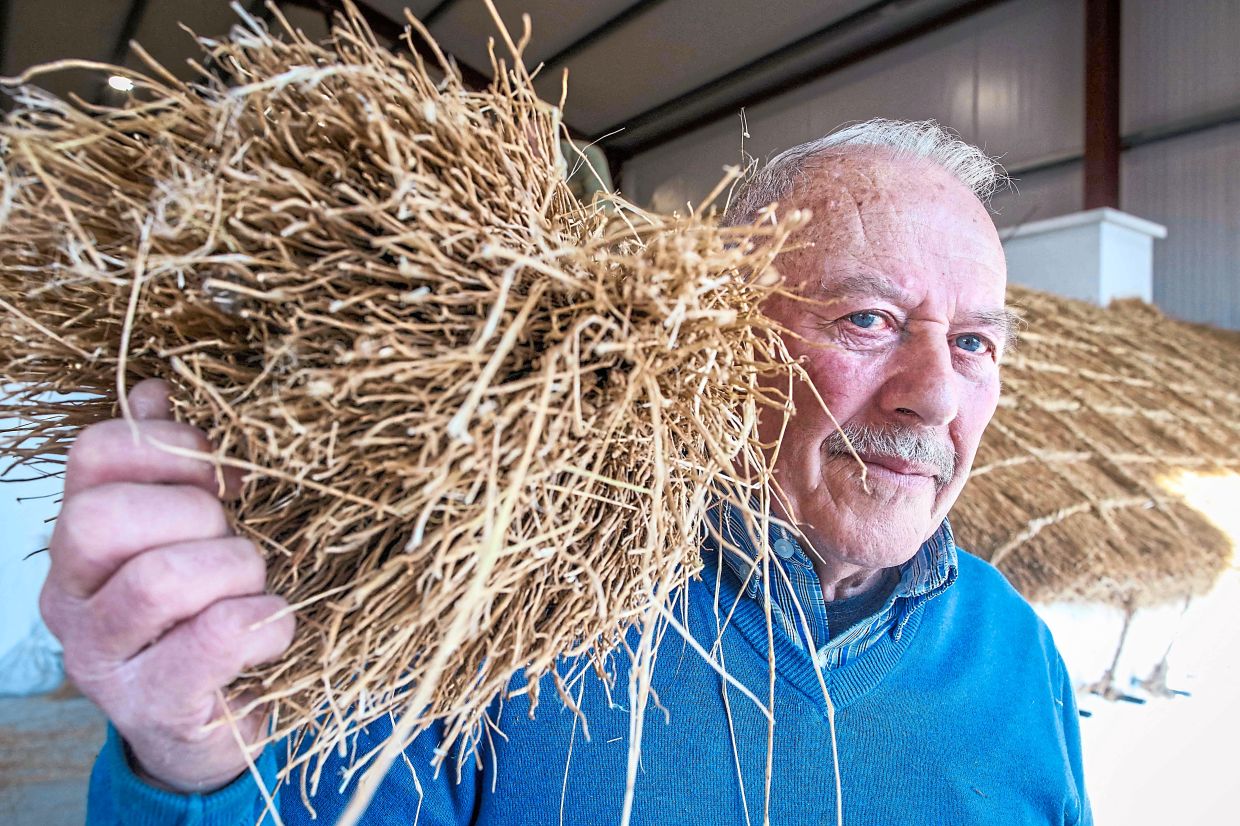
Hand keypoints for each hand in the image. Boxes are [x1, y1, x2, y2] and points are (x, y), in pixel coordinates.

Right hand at [39, 379, 294, 792]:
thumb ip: (170, 466)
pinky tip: (272, 626)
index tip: (223, 473)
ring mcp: (102, 657)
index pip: (93, 455)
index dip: (170, 446)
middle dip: (195, 514)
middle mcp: (71, 596)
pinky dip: (263, 622)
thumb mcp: (188, 533)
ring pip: (160, 578)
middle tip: (233, 538)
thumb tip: (153, 392)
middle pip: (104, 517)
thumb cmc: (206, 611)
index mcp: (79, 537)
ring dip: (236, 570)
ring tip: (255, 586)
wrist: (211, 726)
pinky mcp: (152, 705)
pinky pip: (214, 636)